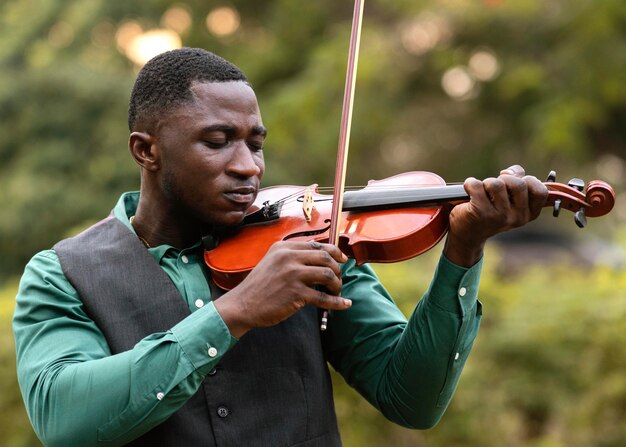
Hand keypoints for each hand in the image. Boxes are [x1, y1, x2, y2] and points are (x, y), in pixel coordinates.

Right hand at [214, 240, 351, 337]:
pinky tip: (344, 304)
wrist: (242, 305)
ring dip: (337, 285)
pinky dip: (337, 302)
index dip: (334, 252)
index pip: (317, 245)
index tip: (342, 260)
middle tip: (338, 279)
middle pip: (326, 258)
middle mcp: (289, 257)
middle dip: (337, 269)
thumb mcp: (272, 262)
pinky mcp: (296, 293)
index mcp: (284, 247)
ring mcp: (293, 274)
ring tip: (336, 292)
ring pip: (328, 275)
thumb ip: (292, 257)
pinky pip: (323, 297)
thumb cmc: (258, 287)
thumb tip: (319, 259)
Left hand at [444, 165, 547, 266]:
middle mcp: (517, 218)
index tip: (515, 183)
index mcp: (529, 214)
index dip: (529, 180)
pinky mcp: (481, 213)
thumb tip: (508, 172)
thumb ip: (517, 179)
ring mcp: (500, 217)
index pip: (541, 192)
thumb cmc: (489, 210)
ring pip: (496, 184)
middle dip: (505, 179)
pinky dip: (470, 184)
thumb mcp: (508, 197)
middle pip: (519, 184)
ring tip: (482, 193)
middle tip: (495, 188)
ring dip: (486, 183)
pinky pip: (476, 186)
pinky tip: (468, 192)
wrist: (467, 234)